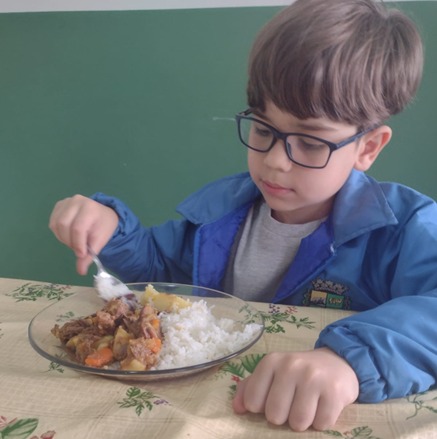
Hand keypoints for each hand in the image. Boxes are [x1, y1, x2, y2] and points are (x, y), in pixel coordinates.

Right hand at [49, 195, 118, 274]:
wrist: (103, 215)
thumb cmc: (103, 227)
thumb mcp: (100, 241)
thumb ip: (90, 256)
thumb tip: (80, 272)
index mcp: (90, 208)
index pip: (78, 228)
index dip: (78, 244)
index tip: (82, 254)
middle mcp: (76, 201)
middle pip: (64, 225)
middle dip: (70, 242)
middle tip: (79, 248)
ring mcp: (66, 202)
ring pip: (56, 225)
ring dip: (64, 238)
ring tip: (75, 241)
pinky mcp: (58, 206)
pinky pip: (52, 223)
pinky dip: (59, 233)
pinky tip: (69, 235)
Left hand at [232, 347, 358, 430]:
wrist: (338, 362)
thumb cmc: (299, 372)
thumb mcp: (272, 373)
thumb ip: (250, 388)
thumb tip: (238, 408)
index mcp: (271, 361)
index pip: (253, 402)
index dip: (262, 409)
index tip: (273, 400)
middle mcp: (291, 365)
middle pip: (275, 415)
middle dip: (284, 418)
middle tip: (293, 404)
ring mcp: (313, 377)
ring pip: (298, 422)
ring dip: (303, 422)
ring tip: (308, 406)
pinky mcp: (334, 391)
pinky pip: (321, 424)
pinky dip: (321, 422)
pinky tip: (322, 406)